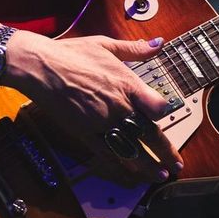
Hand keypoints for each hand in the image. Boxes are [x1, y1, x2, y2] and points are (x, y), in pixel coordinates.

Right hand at [7, 32, 183, 183]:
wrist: (41, 67)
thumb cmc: (71, 54)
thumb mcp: (106, 44)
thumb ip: (135, 49)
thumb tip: (158, 43)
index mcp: (127, 84)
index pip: (158, 106)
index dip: (166, 113)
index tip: (168, 117)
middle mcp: (119, 106)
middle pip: (149, 133)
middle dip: (166, 151)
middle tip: (176, 164)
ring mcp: (102, 122)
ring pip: (131, 149)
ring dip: (148, 164)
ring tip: (159, 174)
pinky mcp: (86, 133)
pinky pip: (107, 153)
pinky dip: (120, 165)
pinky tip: (129, 173)